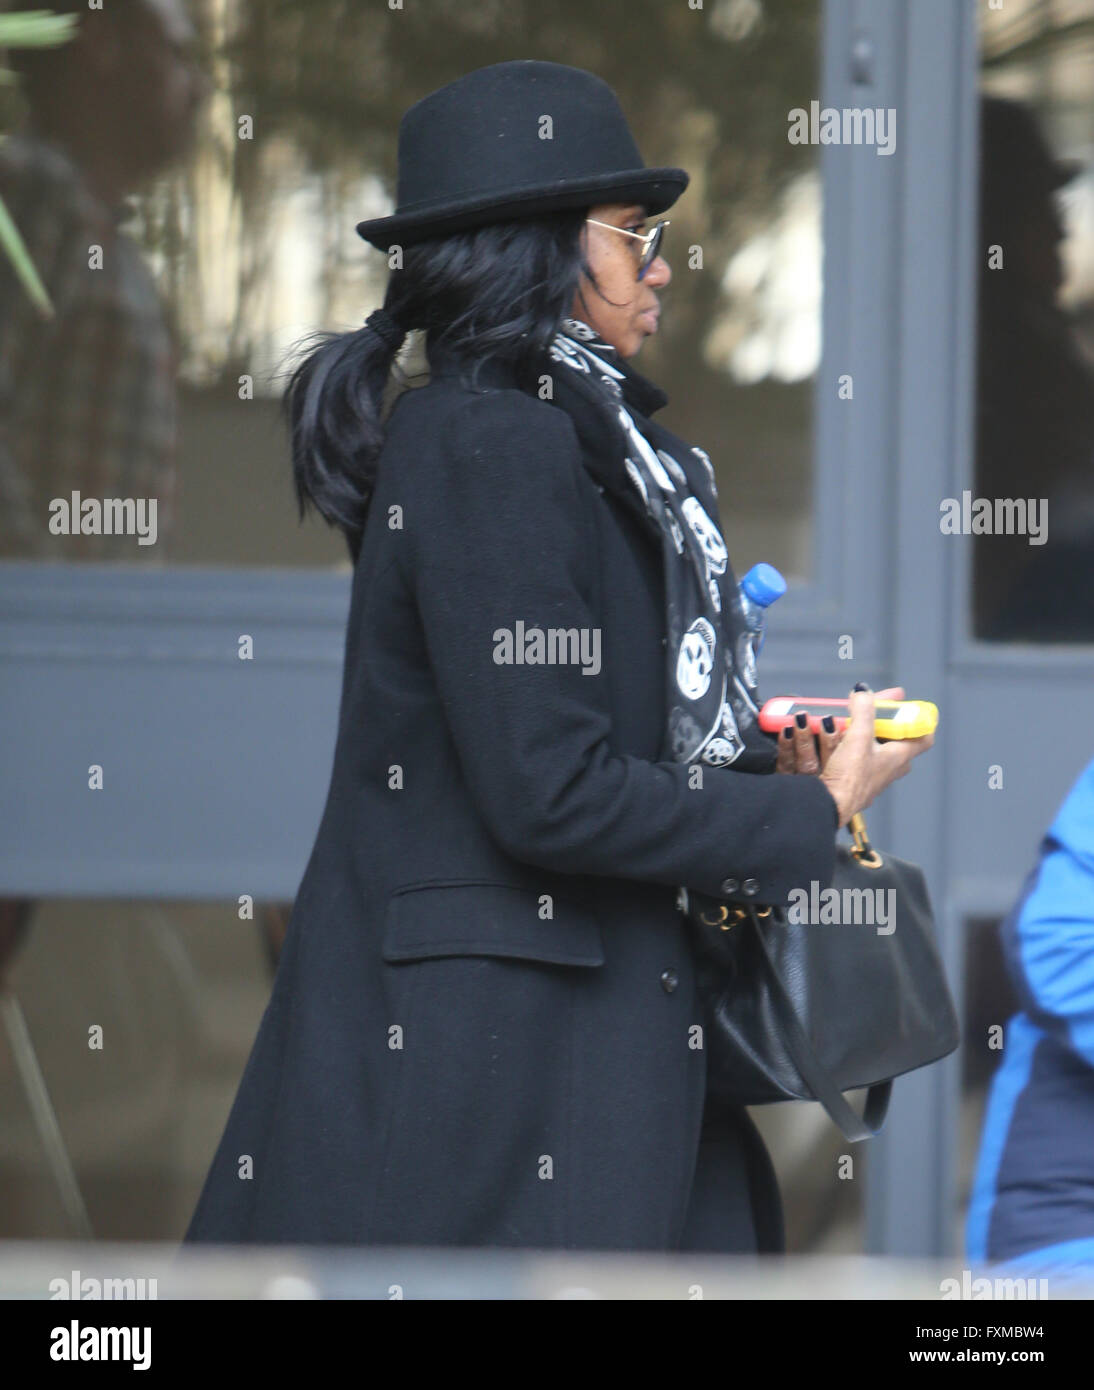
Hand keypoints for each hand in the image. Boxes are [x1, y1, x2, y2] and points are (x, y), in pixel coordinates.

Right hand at [817, 687, 934, 828]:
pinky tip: (835, 746)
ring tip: (845, 727)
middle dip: (884, 725)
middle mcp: (890, 769)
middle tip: (872, 713)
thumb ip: (862, 711)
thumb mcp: (857, 737)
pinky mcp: (857, 783)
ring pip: (876, 750)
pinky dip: (849, 750)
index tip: (907, 708)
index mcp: (899, 756)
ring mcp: (875, 777)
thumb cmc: (848, 779)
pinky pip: (858, 761)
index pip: (924, 737)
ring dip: (863, 736)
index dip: (919, 720)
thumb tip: (863, 692)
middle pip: (897, 741)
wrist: (827, 806)